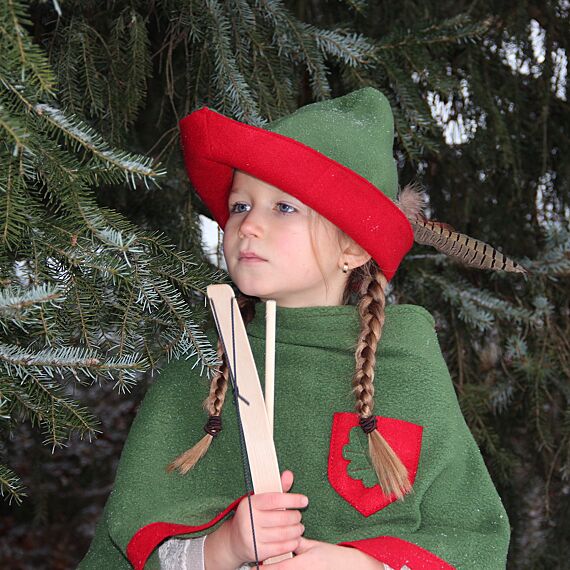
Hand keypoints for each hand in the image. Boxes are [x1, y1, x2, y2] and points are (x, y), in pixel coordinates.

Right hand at [204, 470, 306, 569]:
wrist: (233, 540)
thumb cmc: (252, 516)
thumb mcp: (261, 500)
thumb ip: (277, 488)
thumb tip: (289, 474)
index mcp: (249, 503)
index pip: (275, 499)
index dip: (292, 499)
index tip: (304, 500)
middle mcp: (248, 520)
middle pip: (281, 518)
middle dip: (295, 517)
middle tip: (299, 517)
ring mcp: (251, 537)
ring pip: (282, 534)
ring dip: (296, 531)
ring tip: (299, 528)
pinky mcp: (256, 552)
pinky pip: (280, 548)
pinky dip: (291, 543)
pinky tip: (295, 539)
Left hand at [269, 537, 384, 568]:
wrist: (352, 567)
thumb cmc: (334, 556)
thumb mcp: (315, 547)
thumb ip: (298, 543)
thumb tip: (282, 537)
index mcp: (306, 562)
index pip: (281, 568)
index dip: (265, 568)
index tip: (255, 566)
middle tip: (258, 568)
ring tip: (267, 568)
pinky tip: (282, 569)